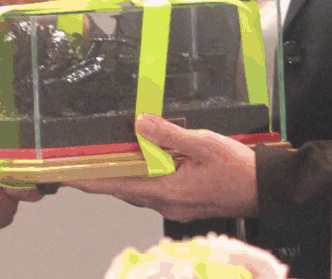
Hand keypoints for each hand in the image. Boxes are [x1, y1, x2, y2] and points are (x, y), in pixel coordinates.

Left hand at [66, 115, 258, 220]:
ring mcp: (175, 206)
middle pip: (125, 187)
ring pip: (139, 188)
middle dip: (104, 173)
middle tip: (83, 156)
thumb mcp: (204, 144)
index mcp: (168, 191)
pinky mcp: (182, 203)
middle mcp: (167, 203)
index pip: (117, 185)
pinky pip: (154, 188)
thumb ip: (170, 135)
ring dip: (125, 172)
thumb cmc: (239, 170)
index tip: (67, 173)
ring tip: (109, 154)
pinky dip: (144, 174)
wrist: (264, 189)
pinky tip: (146, 159)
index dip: (90, 179)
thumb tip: (141, 124)